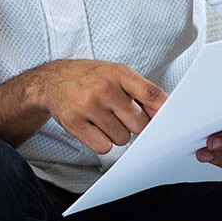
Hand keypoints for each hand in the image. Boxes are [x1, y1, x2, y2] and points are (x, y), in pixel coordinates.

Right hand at [38, 59, 167, 153]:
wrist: (53, 81)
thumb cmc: (90, 77)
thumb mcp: (116, 73)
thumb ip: (140, 91)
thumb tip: (163, 113)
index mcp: (118, 73)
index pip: (150, 94)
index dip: (163, 110)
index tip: (169, 120)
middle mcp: (104, 88)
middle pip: (139, 124)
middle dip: (134, 125)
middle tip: (121, 115)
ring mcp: (88, 106)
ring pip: (122, 138)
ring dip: (117, 133)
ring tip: (104, 118)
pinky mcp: (75, 124)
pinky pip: (103, 147)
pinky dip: (102, 142)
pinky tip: (94, 127)